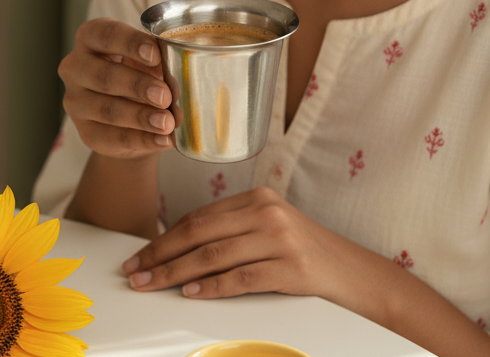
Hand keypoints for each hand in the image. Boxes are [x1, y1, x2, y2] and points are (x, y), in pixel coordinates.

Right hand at [59, 17, 176, 158]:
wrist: (129, 115)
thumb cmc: (140, 72)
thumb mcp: (149, 61)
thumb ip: (160, 65)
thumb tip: (177, 84)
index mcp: (90, 37)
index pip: (104, 34)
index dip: (129, 43)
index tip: (155, 55)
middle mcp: (74, 67)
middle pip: (102, 75)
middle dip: (137, 85)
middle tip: (165, 95)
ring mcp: (76, 101)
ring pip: (106, 109)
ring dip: (139, 117)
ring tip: (167, 122)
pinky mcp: (85, 132)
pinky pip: (110, 138)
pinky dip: (141, 139)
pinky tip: (163, 139)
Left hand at [121, 187, 353, 302]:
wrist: (354, 273)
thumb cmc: (304, 252)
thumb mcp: (268, 228)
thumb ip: (231, 230)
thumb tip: (178, 249)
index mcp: (255, 197)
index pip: (198, 217)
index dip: (164, 237)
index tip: (139, 256)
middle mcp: (265, 212)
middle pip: (199, 233)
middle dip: (161, 254)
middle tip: (135, 272)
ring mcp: (279, 238)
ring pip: (214, 255)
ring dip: (176, 272)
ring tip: (152, 285)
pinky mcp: (291, 267)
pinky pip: (241, 278)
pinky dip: (212, 287)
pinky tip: (191, 293)